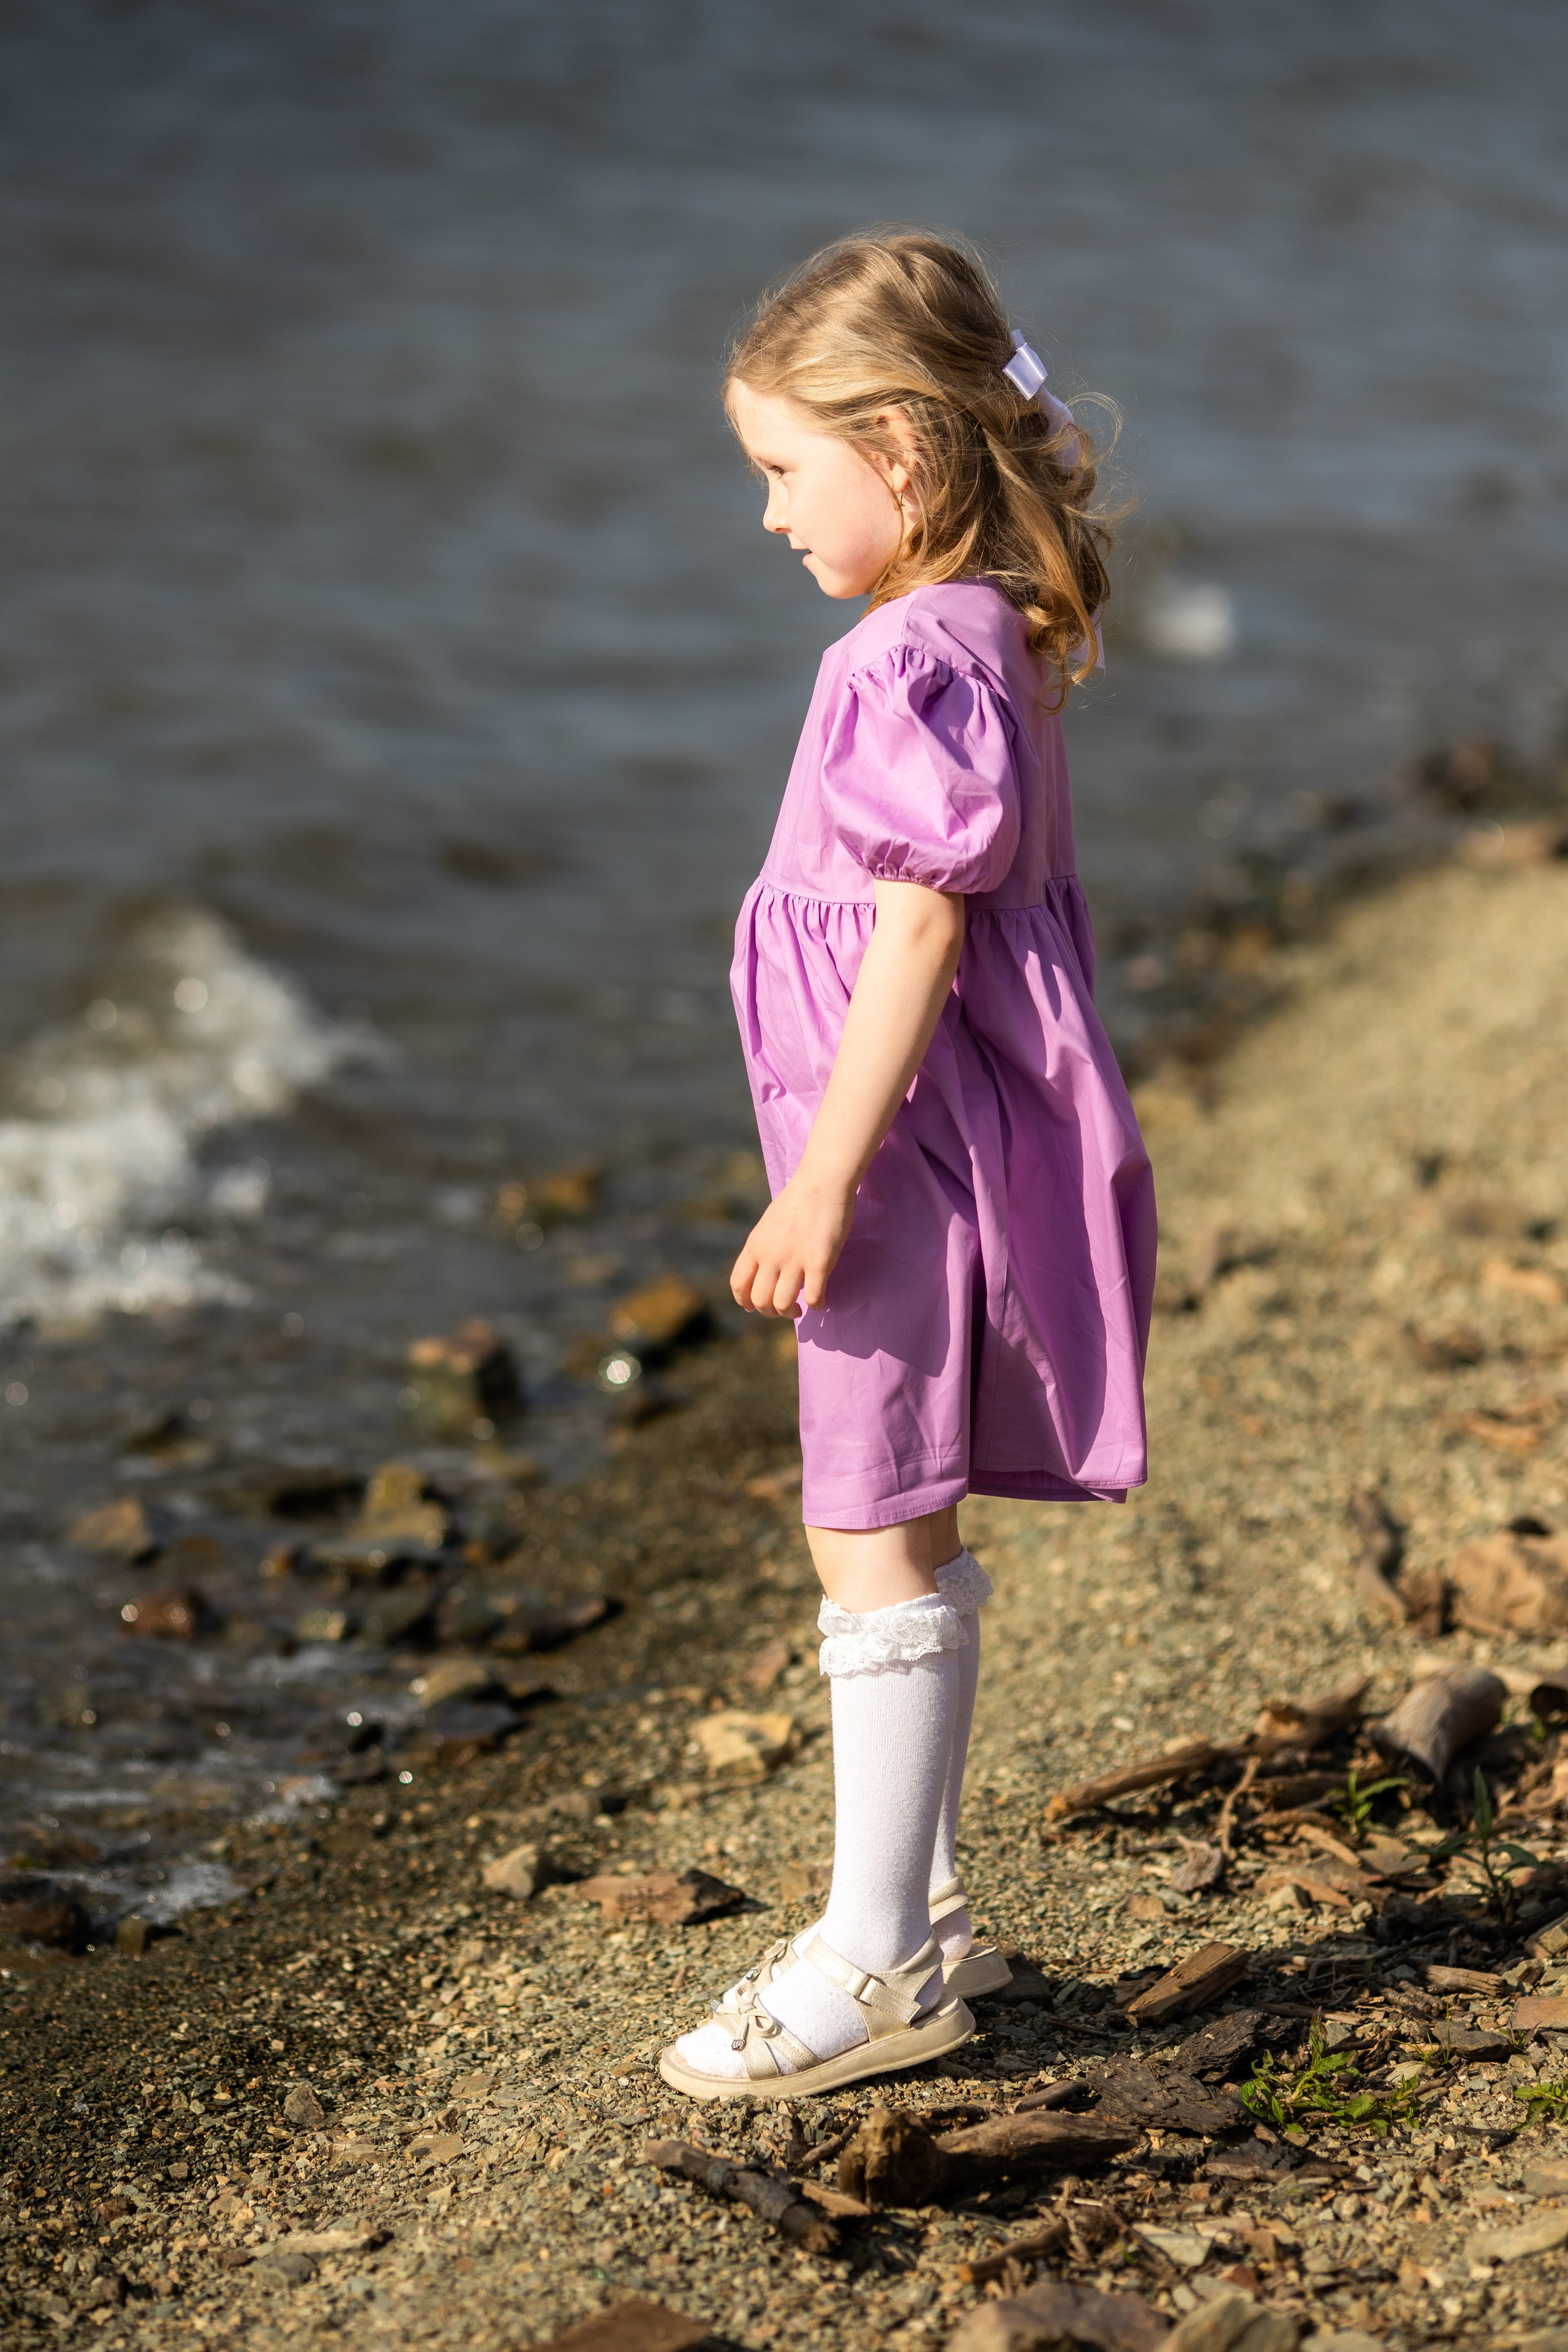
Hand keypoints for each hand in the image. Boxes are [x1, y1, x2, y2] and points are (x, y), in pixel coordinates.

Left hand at [730, 1173, 854, 1317]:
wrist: (822, 1182)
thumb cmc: (798, 1201)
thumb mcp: (768, 1225)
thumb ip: (763, 1248)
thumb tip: (766, 1273)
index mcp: (755, 1246)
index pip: (738, 1284)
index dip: (745, 1302)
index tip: (754, 1307)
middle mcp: (770, 1256)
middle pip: (760, 1301)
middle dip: (771, 1312)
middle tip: (784, 1309)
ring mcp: (794, 1260)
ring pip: (783, 1305)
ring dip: (791, 1313)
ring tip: (799, 1309)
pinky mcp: (819, 1263)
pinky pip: (814, 1298)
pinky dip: (816, 1305)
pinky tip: (821, 1300)